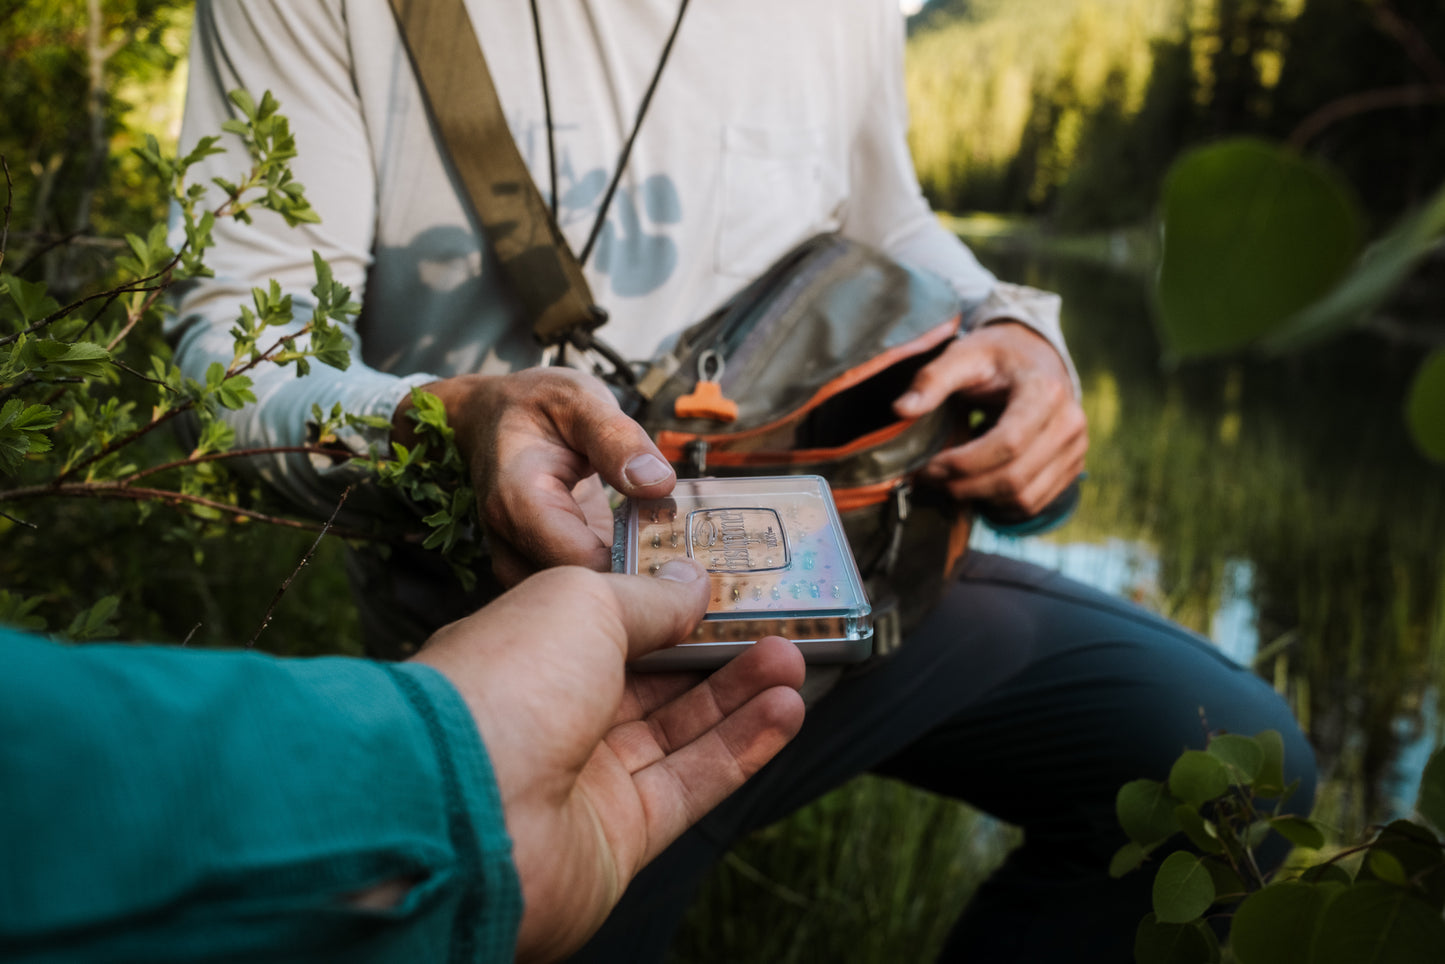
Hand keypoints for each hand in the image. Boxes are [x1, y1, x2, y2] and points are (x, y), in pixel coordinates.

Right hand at [395, 369, 675, 584]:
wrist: (490, 420)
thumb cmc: (534, 406)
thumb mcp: (579, 400)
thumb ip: (617, 438)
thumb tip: (658, 483)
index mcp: (518, 501)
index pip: (578, 563)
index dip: (634, 571)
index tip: (686, 561)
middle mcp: (511, 545)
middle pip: (579, 598)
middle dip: (639, 593)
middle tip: (694, 574)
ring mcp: (522, 565)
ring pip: (578, 611)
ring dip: (631, 600)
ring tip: (679, 574)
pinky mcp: (540, 574)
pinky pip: (581, 598)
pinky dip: (619, 591)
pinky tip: (657, 571)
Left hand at [410, 562, 805, 962]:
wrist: (466, 813)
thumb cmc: (505, 685)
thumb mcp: (584, 604)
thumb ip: (648, 597)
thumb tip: (692, 582)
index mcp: (525, 654)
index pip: (605, 628)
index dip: (665, 610)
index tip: (719, 590)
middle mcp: (549, 717)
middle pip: (649, 683)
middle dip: (713, 653)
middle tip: (773, 626)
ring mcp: (582, 780)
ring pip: (677, 732)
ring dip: (739, 697)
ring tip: (793, 661)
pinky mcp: (617, 837)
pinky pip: (690, 784)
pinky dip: (740, 748)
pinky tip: (784, 711)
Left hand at [893, 322, 1086, 517]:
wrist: (1035, 356)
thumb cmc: (995, 356)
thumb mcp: (962, 355)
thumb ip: (932, 380)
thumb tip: (900, 409)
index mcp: (1044, 391)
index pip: (1008, 443)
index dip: (963, 463)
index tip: (928, 466)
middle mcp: (1069, 423)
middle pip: (1015, 477)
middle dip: (965, 485)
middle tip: (930, 479)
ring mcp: (1076, 448)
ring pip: (1024, 497)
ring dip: (980, 498)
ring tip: (949, 483)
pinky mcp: (1072, 467)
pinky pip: (1034, 503)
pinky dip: (999, 504)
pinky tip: (974, 486)